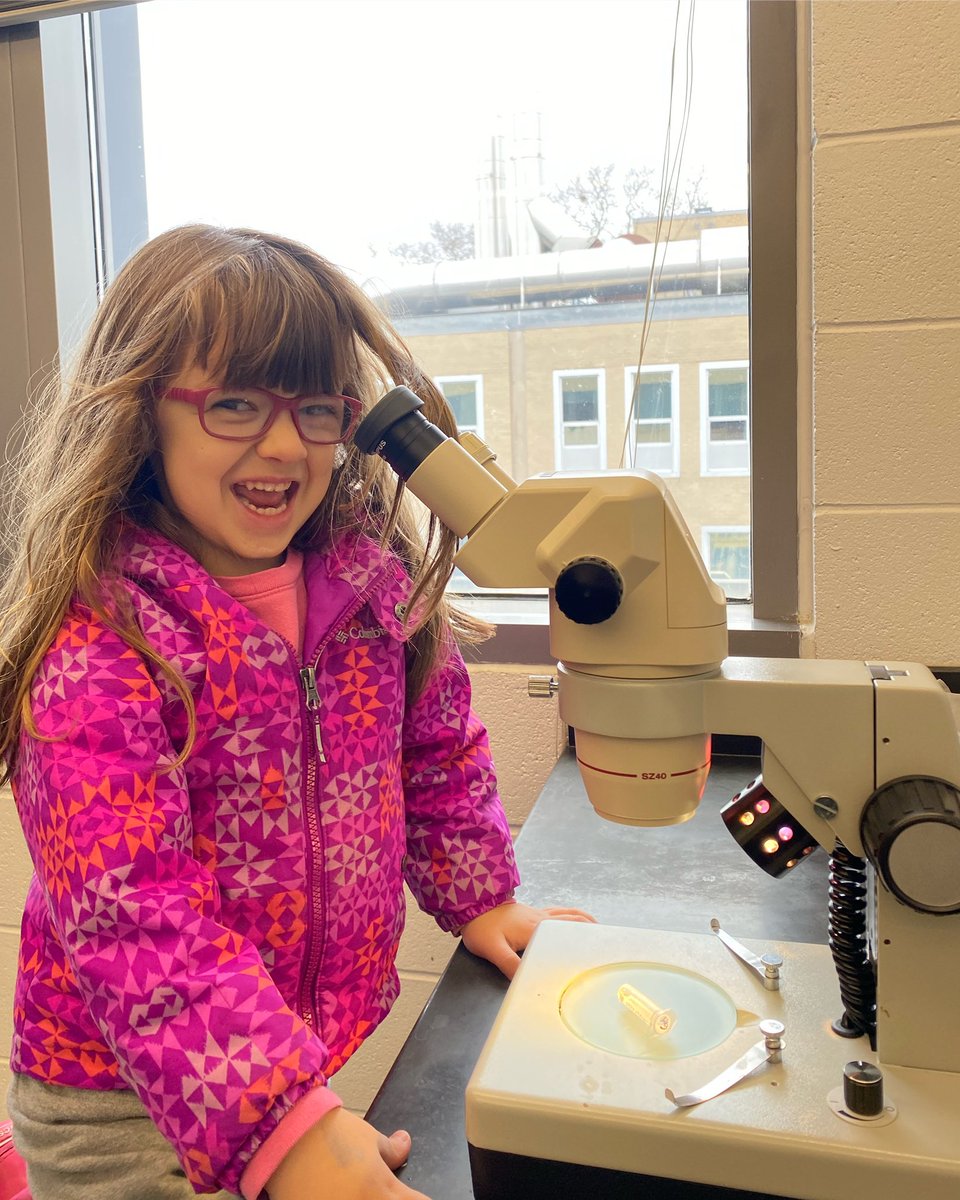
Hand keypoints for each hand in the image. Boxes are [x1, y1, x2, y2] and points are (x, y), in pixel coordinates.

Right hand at [265, 1107, 430, 1199]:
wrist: (284, 1136)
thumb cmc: (328, 1132)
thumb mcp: (367, 1137)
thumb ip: (391, 1149)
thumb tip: (405, 1144)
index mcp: (381, 1190)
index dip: (416, 1199)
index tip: (413, 1195)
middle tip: (384, 1190)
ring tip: (358, 1190)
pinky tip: (339, 1194)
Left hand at [461, 901, 595, 979]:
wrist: (472, 904)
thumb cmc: (481, 927)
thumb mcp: (493, 950)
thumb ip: (510, 966)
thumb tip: (528, 983)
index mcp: (536, 930)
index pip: (566, 936)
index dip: (585, 943)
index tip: (601, 952)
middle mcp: (542, 920)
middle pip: (574, 923)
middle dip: (592, 931)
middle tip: (608, 942)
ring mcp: (538, 914)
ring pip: (569, 915)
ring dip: (585, 922)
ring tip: (599, 931)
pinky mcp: (532, 912)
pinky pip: (559, 911)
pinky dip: (573, 915)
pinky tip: (575, 919)